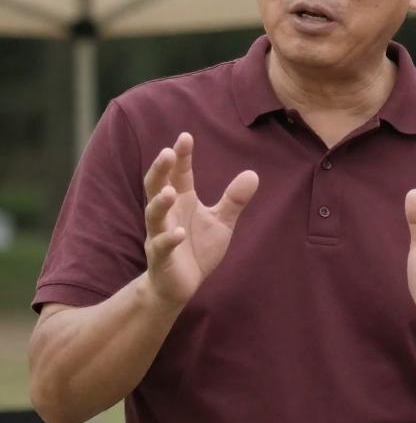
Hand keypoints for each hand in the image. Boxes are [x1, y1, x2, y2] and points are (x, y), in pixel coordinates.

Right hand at [143, 133, 258, 306]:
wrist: (180, 285)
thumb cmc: (197, 249)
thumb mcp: (221, 222)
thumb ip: (234, 199)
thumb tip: (253, 173)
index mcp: (182, 202)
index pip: (179, 174)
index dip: (181, 156)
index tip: (185, 136)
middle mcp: (168, 215)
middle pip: (157, 187)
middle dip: (160, 170)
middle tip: (167, 152)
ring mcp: (161, 235)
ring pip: (154, 215)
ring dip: (160, 203)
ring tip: (169, 191)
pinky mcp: (161, 258)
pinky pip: (162, 247)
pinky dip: (170, 239)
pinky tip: (180, 233)